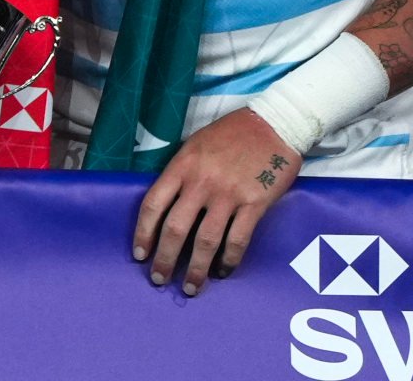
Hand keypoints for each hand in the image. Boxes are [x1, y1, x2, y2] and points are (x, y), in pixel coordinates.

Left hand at [133, 107, 300, 293]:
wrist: (273, 125)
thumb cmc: (231, 134)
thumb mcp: (194, 145)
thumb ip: (180, 173)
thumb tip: (167, 203)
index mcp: (181, 166)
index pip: (153, 205)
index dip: (143, 233)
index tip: (139, 254)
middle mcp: (201, 183)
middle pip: (176, 228)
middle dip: (164, 258)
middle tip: (158, 279)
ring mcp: (228, 195)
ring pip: (206, 240)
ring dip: (195, 268)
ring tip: (190, 287)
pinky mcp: (255, 204)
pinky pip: (238, 240)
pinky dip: (229, 261)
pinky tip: (223, 272)